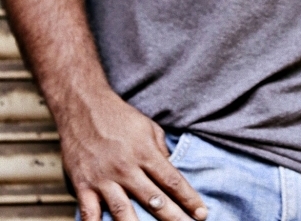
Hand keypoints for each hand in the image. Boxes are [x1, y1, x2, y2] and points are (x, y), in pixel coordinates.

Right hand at [56, 86, 207, 220]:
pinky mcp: (83, 185)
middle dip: (173, 218)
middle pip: (154, 199)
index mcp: (145, 152)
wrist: (83, 106)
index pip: (172, 181)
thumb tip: (172, 170)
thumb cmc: (119, 116)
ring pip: (124, 212)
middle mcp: (126, 167)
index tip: (202, 214)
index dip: (189, 199)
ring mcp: (104, 178)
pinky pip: (90, 214)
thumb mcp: (148, 126)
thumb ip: (160, 150)